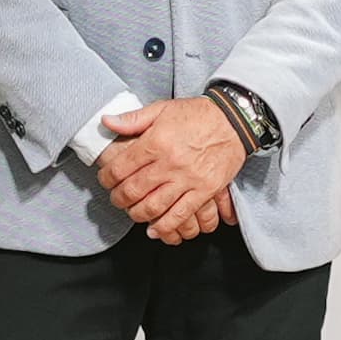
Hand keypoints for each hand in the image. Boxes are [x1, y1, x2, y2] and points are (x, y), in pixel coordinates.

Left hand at [96, 97, 244, 237]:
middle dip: (119, 199)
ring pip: (154, 207)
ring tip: (133, 212)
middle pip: (133, 190)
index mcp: (156, 142)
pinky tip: (154, 230)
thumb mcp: (162, 109)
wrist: (234, 120)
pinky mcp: (205, 191)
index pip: (120, 168)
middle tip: (116, 199)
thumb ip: (133, 119)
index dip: (107, 178)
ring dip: (137, 214)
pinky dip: (164, 227)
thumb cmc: (197, 114)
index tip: (105, 180)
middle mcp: (170, 163)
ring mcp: (188, 179)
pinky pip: (180, 215)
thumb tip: (106, 122)